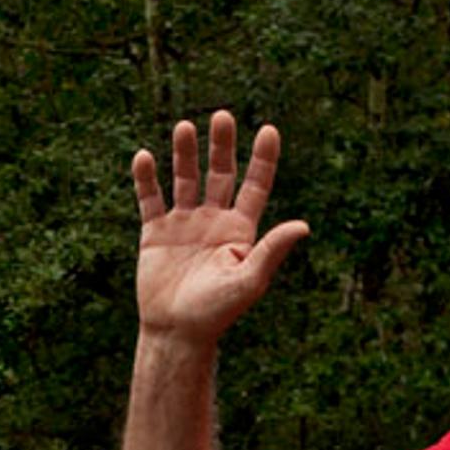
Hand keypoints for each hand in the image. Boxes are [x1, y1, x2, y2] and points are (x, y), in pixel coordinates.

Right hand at [132, 110, 312, 346]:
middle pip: (219, 174)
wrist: (176, 333)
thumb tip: (303, 226)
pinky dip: (147, 179)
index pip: (255, 186)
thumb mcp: (249, 280)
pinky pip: (151, 200)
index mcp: (240, 230)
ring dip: (185, 154)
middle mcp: (213, 221)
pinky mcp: (155, 233)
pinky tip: (145, 157)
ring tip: (184, 127)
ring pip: (185, 180)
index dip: (263, 159)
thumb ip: (272, 250)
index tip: (269, 130)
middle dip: (221, 146)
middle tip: (222, 116)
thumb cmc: (217, 313)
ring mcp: (184, 224)